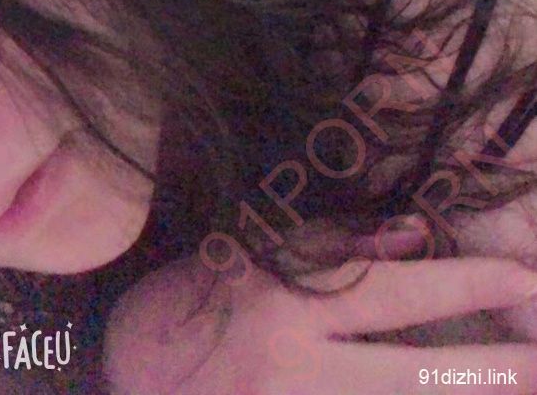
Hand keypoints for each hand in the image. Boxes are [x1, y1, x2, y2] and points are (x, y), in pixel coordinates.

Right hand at [103, 253, 536, 393]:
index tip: (520, 278)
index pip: (398, 292)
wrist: (119, 384)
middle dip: (496, 369)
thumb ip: (331, 244)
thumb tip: (413, 235)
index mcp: (288, 305)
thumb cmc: (192, 306)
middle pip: (421, 374)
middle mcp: (298, 371)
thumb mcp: (252, 256)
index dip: (466, 283)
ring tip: (521, 386)